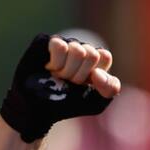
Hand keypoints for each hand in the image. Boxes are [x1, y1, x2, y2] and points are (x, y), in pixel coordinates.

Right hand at [0, 33, 120, 142]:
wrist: (39, 108)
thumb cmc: (68, 104)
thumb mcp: (97, 102)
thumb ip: (111, 88)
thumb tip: (97, 72)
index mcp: (95, 61)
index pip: (104, 56)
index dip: (95, 74)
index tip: (85, 84)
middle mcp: (80, 49)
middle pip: (91, 54)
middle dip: (80, 75)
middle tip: (69, 82)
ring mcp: (63, 44)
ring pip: (77, 50)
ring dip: (67, 71)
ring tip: (58, 77)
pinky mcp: (44, 41)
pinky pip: (60, 46)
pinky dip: (56, 63)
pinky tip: (49, 68)